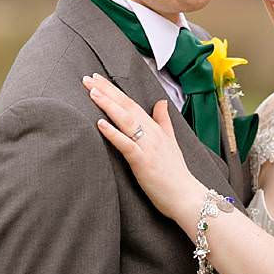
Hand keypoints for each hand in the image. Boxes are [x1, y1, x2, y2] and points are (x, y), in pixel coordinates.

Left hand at [87, 74, 208, 222]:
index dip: (114, 90)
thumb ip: (164, 121)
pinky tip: (100, 123)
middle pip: (127, 107)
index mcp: (156, 129)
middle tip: (88, 78)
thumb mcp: (171, 142)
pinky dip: (113, 133)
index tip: (97, 79)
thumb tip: (161, 102)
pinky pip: (126, 144)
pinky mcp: (143, 161)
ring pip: (126, 120)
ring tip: (92, 93)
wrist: (185, 195)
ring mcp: (148, 147)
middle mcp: (152, 134)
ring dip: (109, 105)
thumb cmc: (175, 173)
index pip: (132, 104)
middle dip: (107, 91)